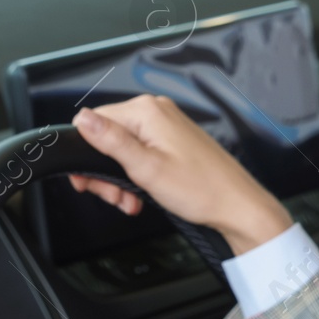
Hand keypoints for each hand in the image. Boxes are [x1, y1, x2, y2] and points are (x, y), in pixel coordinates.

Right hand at [68, 94, 293, 254]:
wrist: (237, 206)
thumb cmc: (202, 190)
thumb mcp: (146, 168)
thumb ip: (111, 141)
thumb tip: (82, 119)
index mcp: (147, 111)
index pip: (94, 121)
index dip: (85, 155)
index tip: (87, 182)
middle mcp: (157, 112)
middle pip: (107, 137)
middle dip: (104, 173)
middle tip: (114, 198)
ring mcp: (167, 126)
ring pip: (122, 150)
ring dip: (119, 180)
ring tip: (130, 201)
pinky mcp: (173, 141)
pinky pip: (141, 154)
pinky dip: (136, 176)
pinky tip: (141, 196)